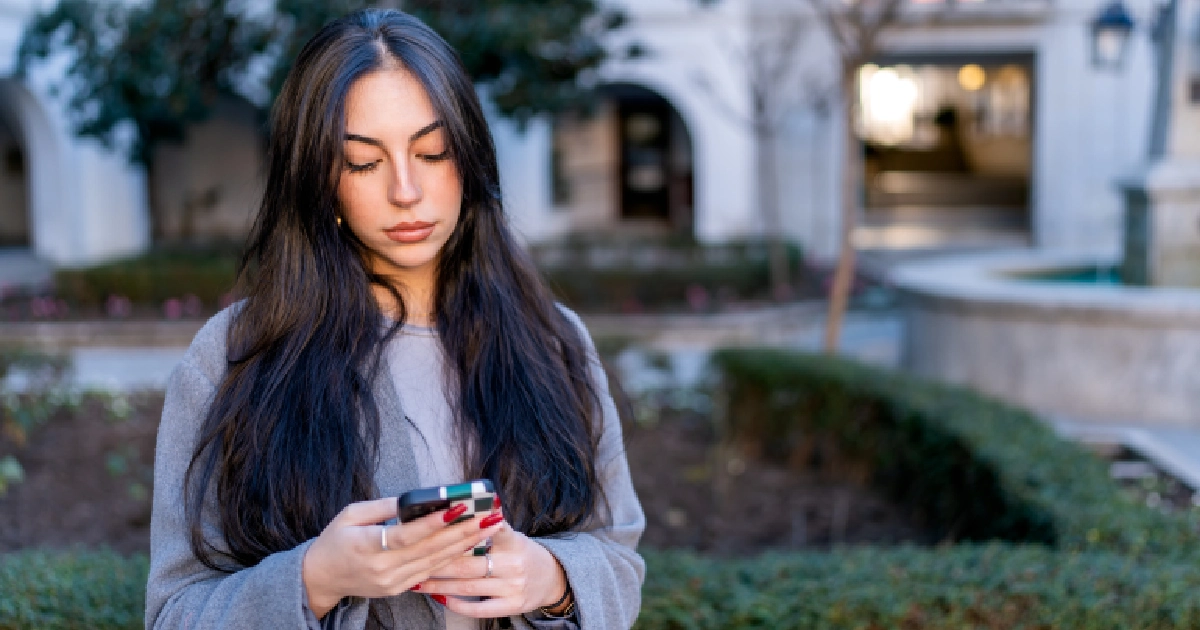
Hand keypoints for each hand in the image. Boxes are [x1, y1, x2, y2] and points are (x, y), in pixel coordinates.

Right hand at [301, 498, 503, 618]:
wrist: (321, 578)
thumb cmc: (335, 540)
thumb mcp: (350, 514)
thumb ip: (383, 506)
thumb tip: (414, 498)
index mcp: (366, 546)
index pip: (406, 535)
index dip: (433, 523)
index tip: (458, 508)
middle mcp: (382, 568)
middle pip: (429, 550)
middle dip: (462, 532)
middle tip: (488, 517)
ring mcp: (392, 582)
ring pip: (436, 562)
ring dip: (465, 545)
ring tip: (488, 529)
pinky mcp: (399, 588)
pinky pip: (430, 572)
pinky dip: (452, 558)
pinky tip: (470, 546)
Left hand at [417, 511, 569, 618]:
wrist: (552, 578)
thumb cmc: (522, 553)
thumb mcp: (512, 535)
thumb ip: (489, 528)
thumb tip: (461, 510)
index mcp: (514, 542)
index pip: (491, 530)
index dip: (469, 527)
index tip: (445, 522)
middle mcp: (514, 564)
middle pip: (469, 563)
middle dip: (438, 562)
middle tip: (414, 559)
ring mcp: (513, 587)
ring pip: (468, 586)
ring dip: (439, 584)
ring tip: (418, 580)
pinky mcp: (511, 606)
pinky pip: (479, 608)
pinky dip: (457, 604)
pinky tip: (441, 598)